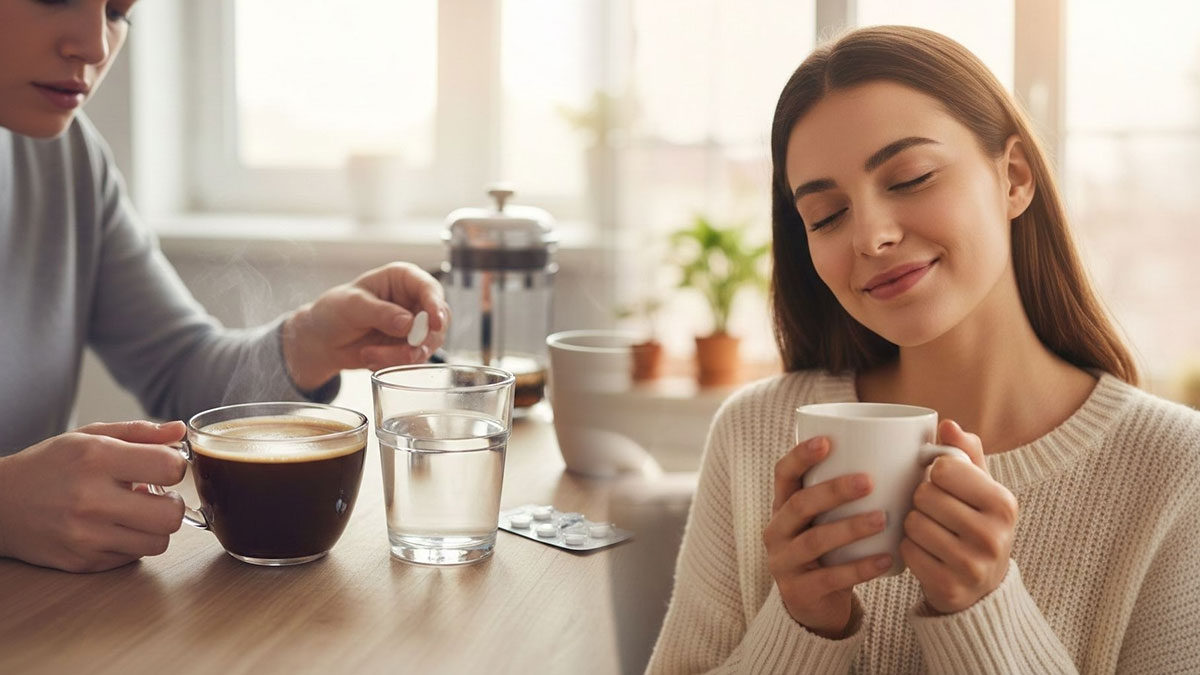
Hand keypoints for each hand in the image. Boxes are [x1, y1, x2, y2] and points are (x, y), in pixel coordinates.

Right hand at [0, 421, 187, 572]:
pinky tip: (115, 527)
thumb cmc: (49, 465)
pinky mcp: (83, 562)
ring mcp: (86, 536)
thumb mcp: (89, 436)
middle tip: (157, 496)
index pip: (170, 468)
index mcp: (97, 459)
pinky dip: (132, 543)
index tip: (164, 467)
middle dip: (173, 503)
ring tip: (137, 513)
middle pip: (171, 514)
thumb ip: (139, 433)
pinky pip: (133, 557)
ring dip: (155, 527)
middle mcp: (91, 499)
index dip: (176, 466)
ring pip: (159, 542)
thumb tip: (179, 430)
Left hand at [282, 262, 449, 390]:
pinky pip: (415, 360)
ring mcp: (415, 326)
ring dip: (400, 355)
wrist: (323, 340)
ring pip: (427, 344)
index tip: (434, 323)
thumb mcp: (353, 305)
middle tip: (404, 351)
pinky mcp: (410, 347)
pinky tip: (371, 358)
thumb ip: (381, 313)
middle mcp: (414, 301)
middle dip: (421, 339)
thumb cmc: (335, 310)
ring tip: (370, 354)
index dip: (435, 305)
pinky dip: (394, 363)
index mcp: (403, 279)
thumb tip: (408, 323)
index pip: (429, 288)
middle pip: (438, 320)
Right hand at [764, 437, 893, 637]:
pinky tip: (885, 560)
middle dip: (833, 490)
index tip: (827, 441)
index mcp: (783, 506)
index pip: (783, 474)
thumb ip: (849, 494)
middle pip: (799, 504)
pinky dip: (859, 569)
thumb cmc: (831, 551)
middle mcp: (777, 531)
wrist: (814, 607)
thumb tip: (905, 455)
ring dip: (849, 528)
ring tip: (881, 519)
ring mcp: (784, 563)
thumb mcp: (828, 520)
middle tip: (868, 481)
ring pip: (814, 541)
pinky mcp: (798, 592)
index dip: (800, 456)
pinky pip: (829, 578)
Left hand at [900, 420, 1018, 613]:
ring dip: (913, 525)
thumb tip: (947, 425)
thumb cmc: (975, 523)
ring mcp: (973, 565)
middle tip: (935, 512)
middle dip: (921, 500)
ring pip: (913, 523)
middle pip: (924, 495)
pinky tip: (926, 553)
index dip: (933, 474)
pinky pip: (907, 551)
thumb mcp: (980, 487)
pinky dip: (909, 549)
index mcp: (1003, 503)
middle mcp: (993, 535)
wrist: (982, 585)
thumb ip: (966, 452)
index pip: (943, 468)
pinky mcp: (950, 587)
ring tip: (931, 532)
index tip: (943, 485)